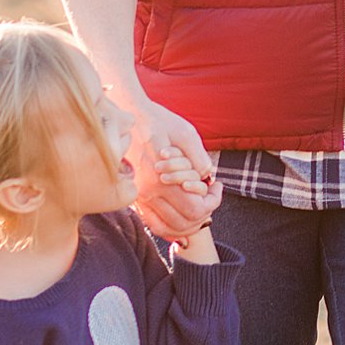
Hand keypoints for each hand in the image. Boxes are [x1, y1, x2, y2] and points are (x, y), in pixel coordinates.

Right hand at [119, 90, 213, 241]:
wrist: (127, 116)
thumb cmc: (158, 121)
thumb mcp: (185, 133)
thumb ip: (199, 159)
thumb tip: (207, 177)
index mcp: (161, 179)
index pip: (194, 209)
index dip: (213, 202)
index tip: (217, 185)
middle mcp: (147, 193)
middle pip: (182, 223)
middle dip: (204, 213)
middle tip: (211, 196)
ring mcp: (137, 197)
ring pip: (166, 228)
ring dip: (187, 224)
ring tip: (200, 206)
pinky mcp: (133, 196)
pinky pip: (151, 222)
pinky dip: (169, 225)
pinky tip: (182, 212)